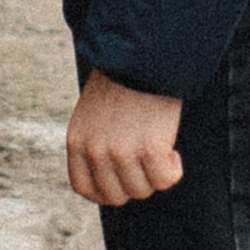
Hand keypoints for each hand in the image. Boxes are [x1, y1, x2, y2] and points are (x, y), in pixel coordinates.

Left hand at [66, 69, 184, 206]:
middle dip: (134, 183)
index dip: (106, 192)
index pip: (85, 188)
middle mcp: (95, 150)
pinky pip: (165, 180)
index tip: (123, 182)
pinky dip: (173, 170)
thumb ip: (95, 144)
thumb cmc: (123, 80)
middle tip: (146, 162)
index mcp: (77, 140)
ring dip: (155, 174)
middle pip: (116, 195)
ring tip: (160, 150)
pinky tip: (173, 151)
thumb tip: (111, 177)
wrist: (143, 54)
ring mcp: (121, 152)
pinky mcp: (149, 149)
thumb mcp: (93, 113)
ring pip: (142, 190)